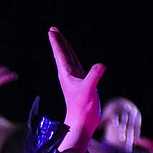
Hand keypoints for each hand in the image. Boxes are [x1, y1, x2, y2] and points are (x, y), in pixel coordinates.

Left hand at [49, 26, 102, 145]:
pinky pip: (77, 67)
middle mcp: (69, 75)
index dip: (57, 42)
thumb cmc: (83, 108)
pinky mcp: (82, 84)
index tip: (51, 31)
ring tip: (61, 40)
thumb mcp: (89, 90)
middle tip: (52, 30)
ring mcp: (75, 79)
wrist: (82, 123)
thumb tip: (101, 65)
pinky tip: (74, 59)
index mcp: (67, 74)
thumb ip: (94, 76)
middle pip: (63, 54)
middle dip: (59, 42)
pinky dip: (75, 60)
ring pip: (69, 60)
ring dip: (65, 49)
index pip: (61, 54)